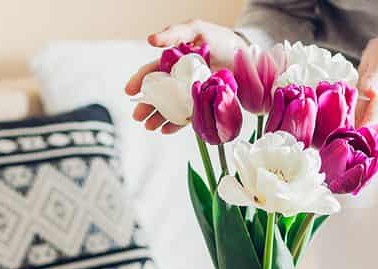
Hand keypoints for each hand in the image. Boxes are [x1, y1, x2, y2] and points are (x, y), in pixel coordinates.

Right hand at [124, 20, 245, 133]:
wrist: (247, 58)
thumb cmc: (221, 40)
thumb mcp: (196, 29)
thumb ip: (174, 33)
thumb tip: (150, 40)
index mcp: (174, 61)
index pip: (153, 72)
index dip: (140, 81)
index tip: (130, 91)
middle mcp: (180, 79)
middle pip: (159, 94)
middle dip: (146, 105)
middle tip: (138, 116)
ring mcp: (191, 93)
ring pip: (170, 107)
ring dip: (158, 118)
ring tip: (150, 127)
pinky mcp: (203, 105)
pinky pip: (187, 116)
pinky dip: (176, 124)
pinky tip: (166, 130)